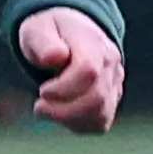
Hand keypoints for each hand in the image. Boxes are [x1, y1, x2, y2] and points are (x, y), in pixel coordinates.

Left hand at [17, 7, 123, 132]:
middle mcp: (110, 62)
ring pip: (101, 114)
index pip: (88, 71)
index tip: (42, 91)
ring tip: (46, 109)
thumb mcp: (37, 29)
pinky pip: (100, 123)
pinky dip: (77, 125)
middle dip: (63, 109)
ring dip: (68, 119)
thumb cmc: (48, 33)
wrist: (67, 35)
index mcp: (93, 41)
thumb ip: (43, 41)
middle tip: (39, 106)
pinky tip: (60, 114)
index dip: (63, 88)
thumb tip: (55, 56)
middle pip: (97, 97)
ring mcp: (115, 82)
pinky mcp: (111, 100)